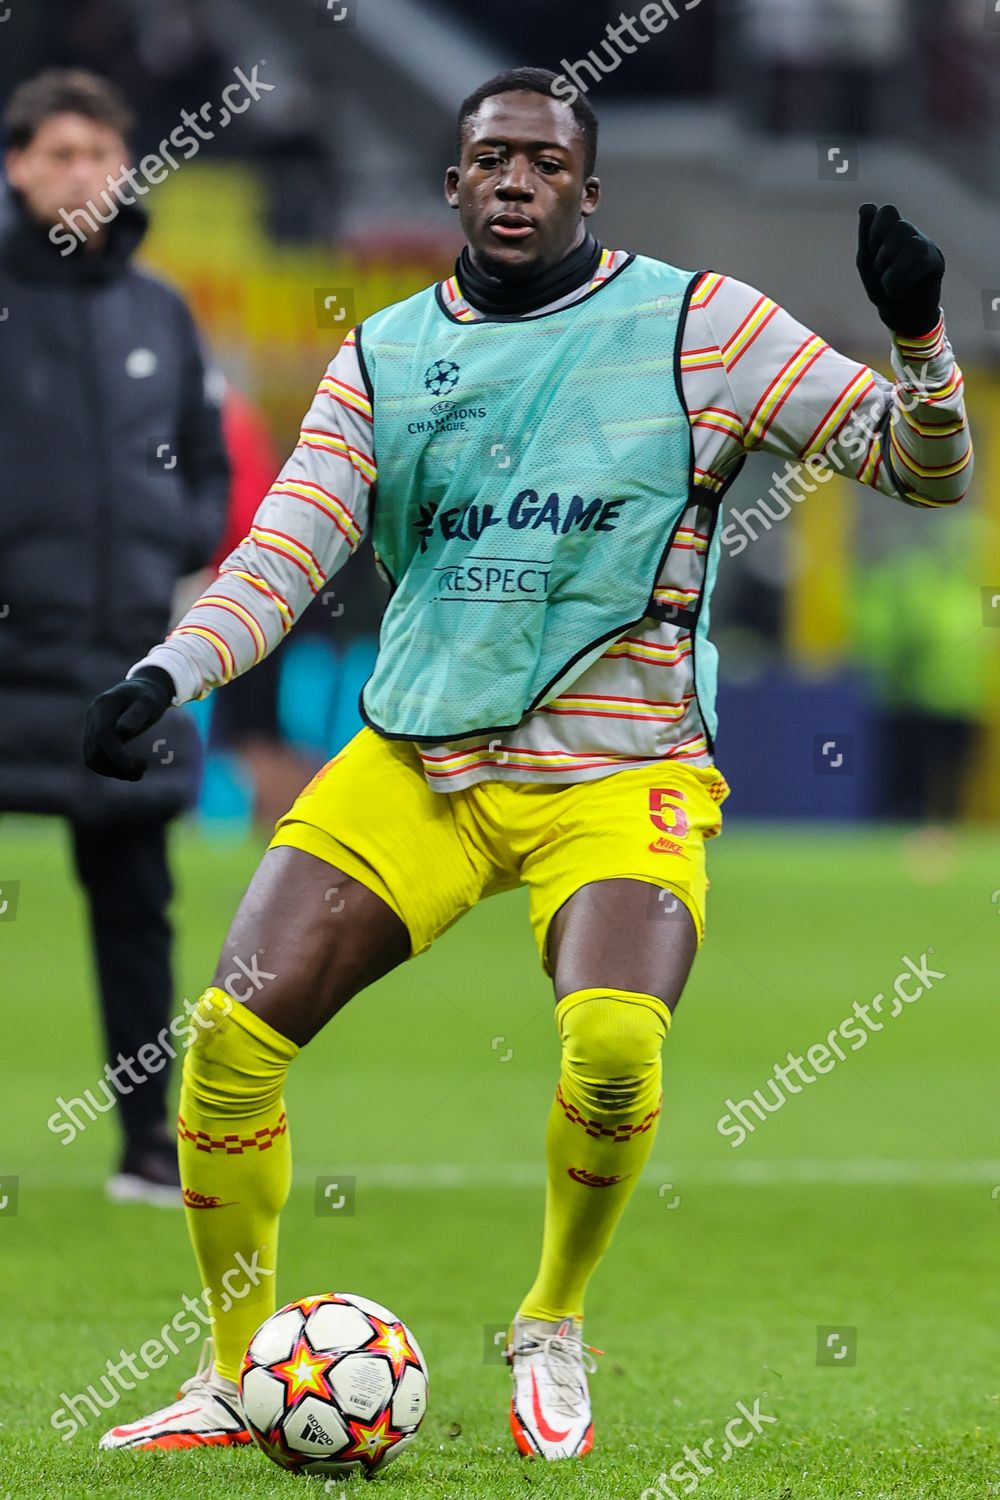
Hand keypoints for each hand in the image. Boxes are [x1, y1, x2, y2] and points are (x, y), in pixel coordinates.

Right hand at [83, 666, 174, 780]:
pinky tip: (129, 770)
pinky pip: (95, 759)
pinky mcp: (93, 737)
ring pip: (93, 759)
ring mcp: (90, 727)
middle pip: (96, 751)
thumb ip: (136, 715)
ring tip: (138, 772)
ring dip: (114, 771)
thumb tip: (123, 731)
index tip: (132, 767)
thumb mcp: (148, 702)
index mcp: (104, 706)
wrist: (142, 689)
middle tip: (145, 766)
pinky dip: (110, 769)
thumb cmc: (148, 696)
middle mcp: (92, 716)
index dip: (115, 754)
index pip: (103, 735)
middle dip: (118, 766)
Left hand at [856, 204, 944, 337]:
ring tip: (888, 284)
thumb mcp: (867, 261)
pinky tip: (898, 291)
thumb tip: (866, 206)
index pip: (886, 211)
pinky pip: (922, 263)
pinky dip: (904, 280)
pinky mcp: (935, 261)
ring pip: (912, 244)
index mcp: (890, 230)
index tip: (871, 248)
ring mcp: (924, 245)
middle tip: (881, 267)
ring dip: (894, 270)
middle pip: (900, 226)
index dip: (875, 228)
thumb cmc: (881, 285)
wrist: (900, 313)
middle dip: (885, 251)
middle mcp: (909, 233)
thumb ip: (865, 235)